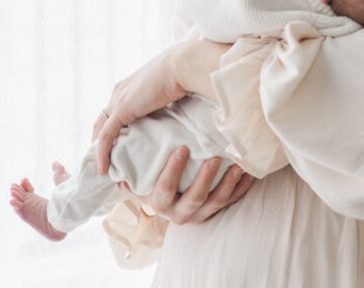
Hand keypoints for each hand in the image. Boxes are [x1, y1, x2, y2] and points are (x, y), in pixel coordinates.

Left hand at [92, 45, 187, 173]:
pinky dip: (102, 153)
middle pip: (101, 121)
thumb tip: (168, 118)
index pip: (112, 112)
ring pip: (100, 130)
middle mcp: (118, 92)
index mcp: (127, 88)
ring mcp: (118, 100)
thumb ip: (159, 105)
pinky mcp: (122, 109)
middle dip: (99, 142)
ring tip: (104, 170)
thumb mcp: (165, 93)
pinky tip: (104, 169)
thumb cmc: (181, 77)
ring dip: (99, 151)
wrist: (181, 66)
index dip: (111, 130)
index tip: (116, 149)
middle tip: (105, 162)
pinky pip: (106, 135)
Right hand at [127, 147, 253, 224]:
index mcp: (158, 204)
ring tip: (237, 165)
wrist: (166, 204)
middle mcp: (178, 214)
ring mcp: (198, 215)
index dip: (173, 170)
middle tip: (215, 158)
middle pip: (194, 198)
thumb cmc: (150, 183)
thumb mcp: (137, 181)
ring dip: (228, 184)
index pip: (165, 188)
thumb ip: (129, 171)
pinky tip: (248, 173)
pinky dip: (241, 188)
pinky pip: (231, 202)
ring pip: (216, 202)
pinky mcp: (214, 213)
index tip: (182, 148)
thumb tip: (114, 158)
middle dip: (206, 178)